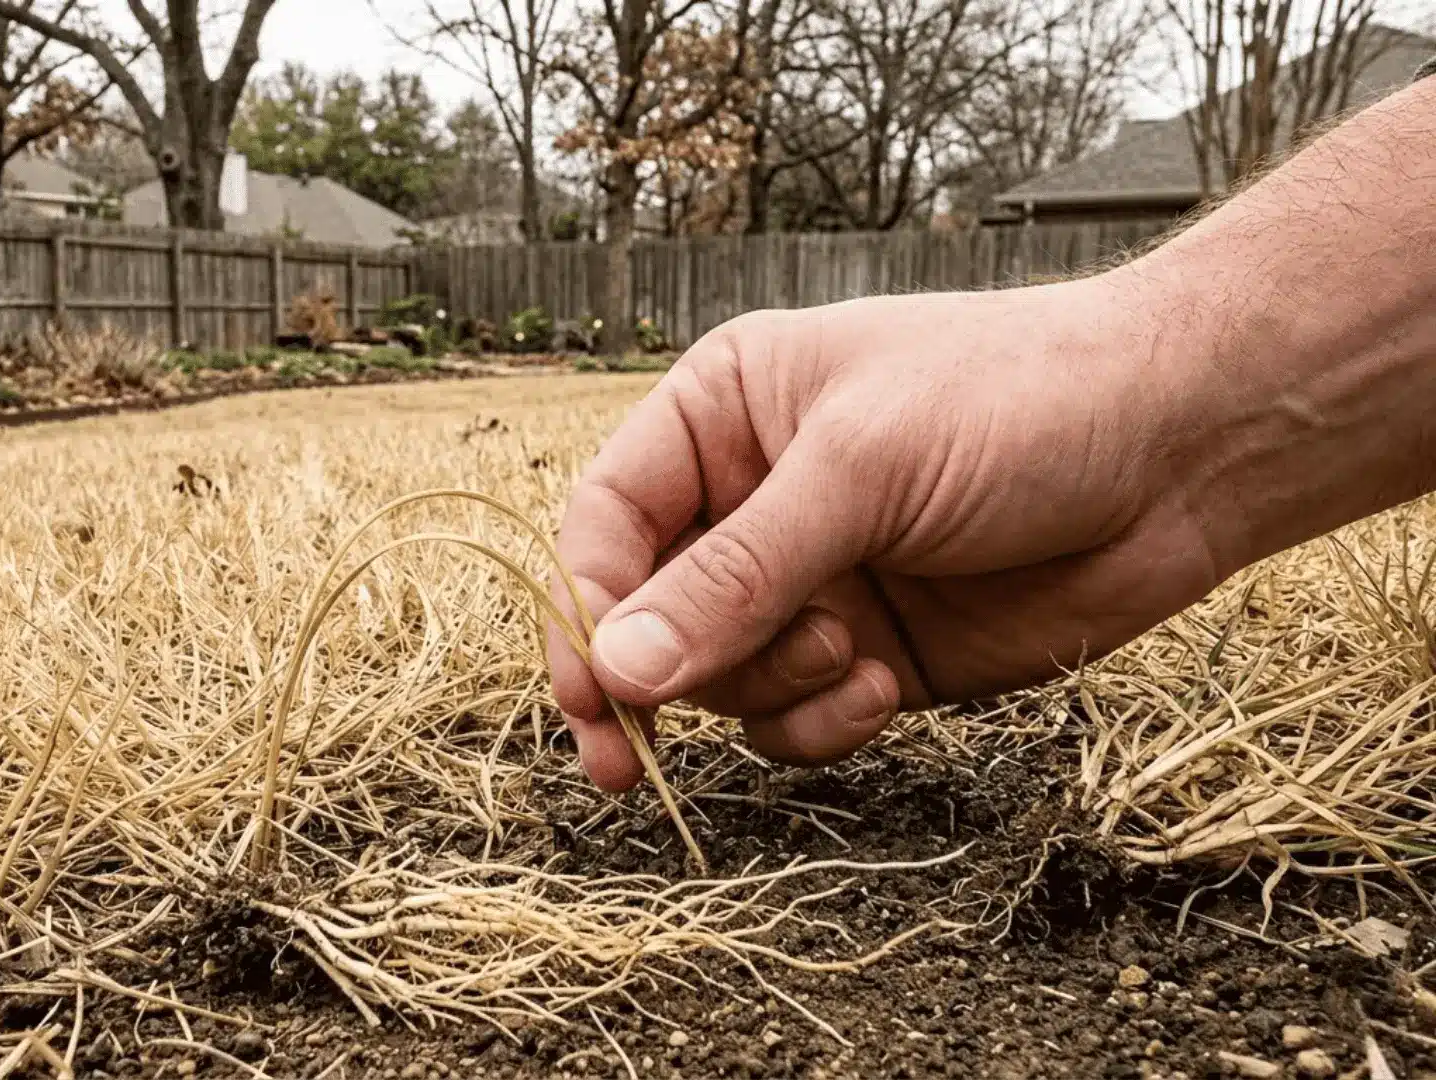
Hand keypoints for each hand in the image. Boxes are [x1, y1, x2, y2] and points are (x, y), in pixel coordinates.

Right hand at [546, 274, 1227, 790]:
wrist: (1185, 448)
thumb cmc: (1020, 401)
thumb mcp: (860, 470)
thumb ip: (734, 577)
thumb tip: (618, 670)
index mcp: (724, 416)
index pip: (607, 523)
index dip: (587, 610)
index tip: (588, 696)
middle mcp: (753, 502)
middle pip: (648, 618)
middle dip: (671, 672)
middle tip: (642, 749)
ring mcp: (811, 584)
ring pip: (719, 680)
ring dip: (765, 689)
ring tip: (848, 651)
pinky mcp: (869, 656)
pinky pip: (793, 722)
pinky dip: (822, 724)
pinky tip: (882, 688)